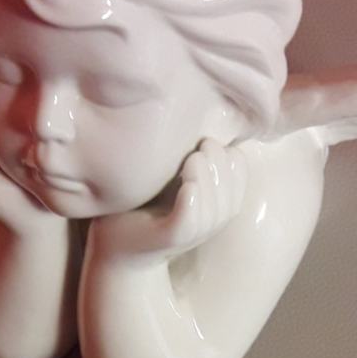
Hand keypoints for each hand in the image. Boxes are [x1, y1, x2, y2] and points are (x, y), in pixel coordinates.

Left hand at [92, 139, 247, 263]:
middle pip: (231, 185)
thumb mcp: (172, 173)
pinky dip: (192, 202)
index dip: (230, 155)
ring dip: (206, 177)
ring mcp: (191, 232)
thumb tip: (203, 112)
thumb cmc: (145, 201)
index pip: (240, 170)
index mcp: (217, 202)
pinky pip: (189, 220)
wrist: (116, 245)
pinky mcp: (168, 239)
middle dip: (219, 162)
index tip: (207, 143)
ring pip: (214, 205)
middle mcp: (210, 219)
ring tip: (190, 160)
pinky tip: (186, 187)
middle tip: (196, 150)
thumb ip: (191, 153)